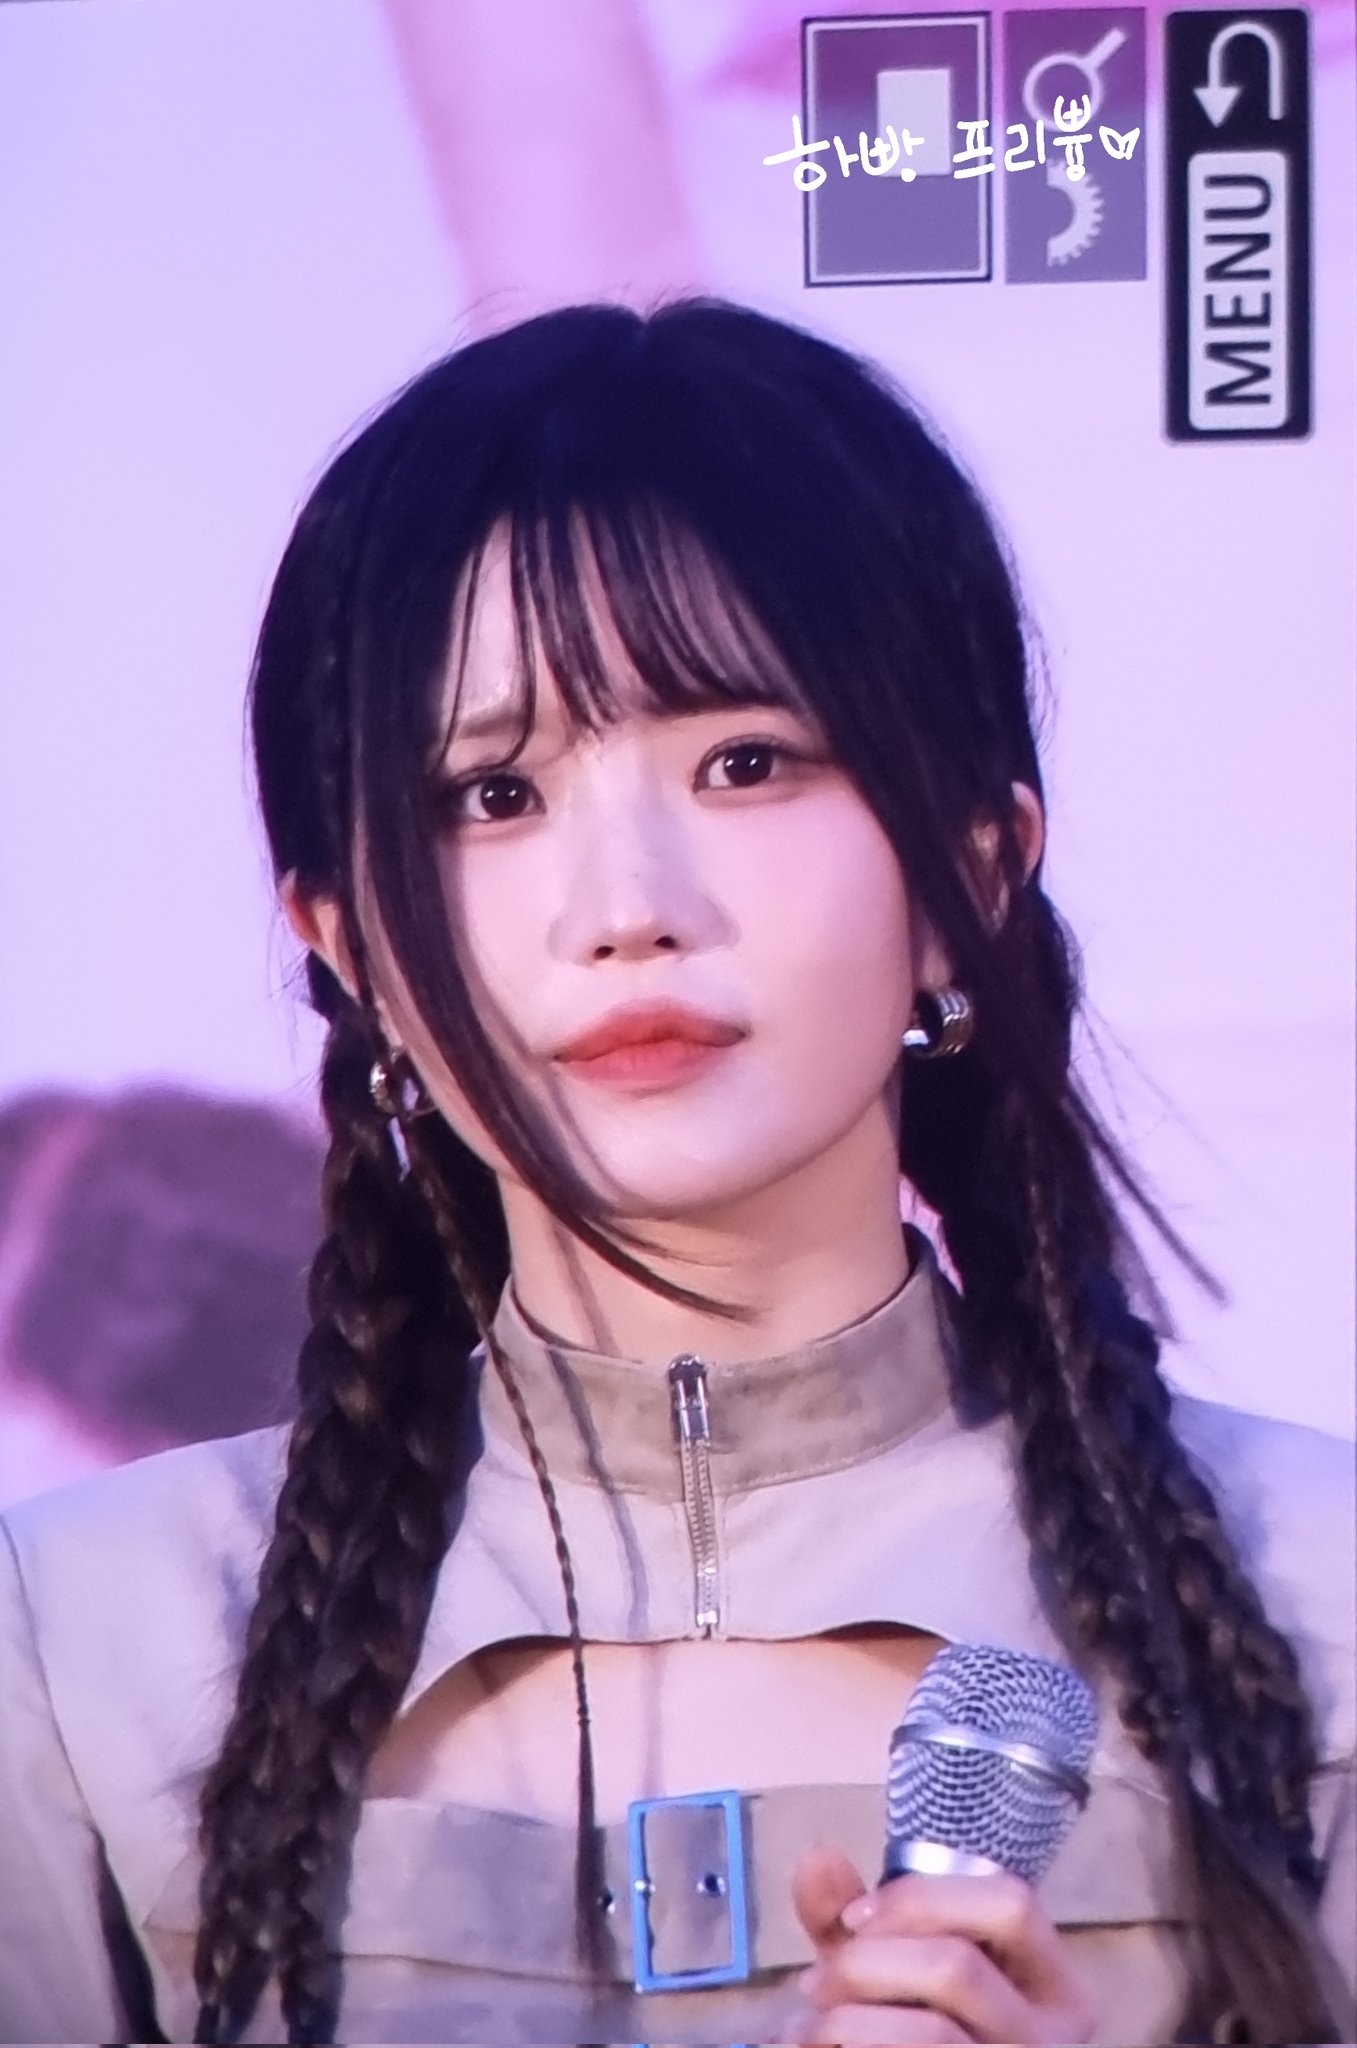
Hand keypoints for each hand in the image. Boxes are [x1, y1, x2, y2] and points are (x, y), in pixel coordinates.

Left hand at [786, 1843, 1096, 2044]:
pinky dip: (849, 2046)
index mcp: (1054, 1987)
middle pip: (958, 1966)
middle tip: (816, 1981)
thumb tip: (818, 1858)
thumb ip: (851, 1918)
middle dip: (866, 1962)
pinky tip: (817, 2047)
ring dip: (847, 2019)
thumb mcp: (891, 1969)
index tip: (854, 1917)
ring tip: (806, 2025)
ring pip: (933, 2032)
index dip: (922, 1897)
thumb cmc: (908, 2029)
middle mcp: (1052, 2040)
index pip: (1011, 1905)